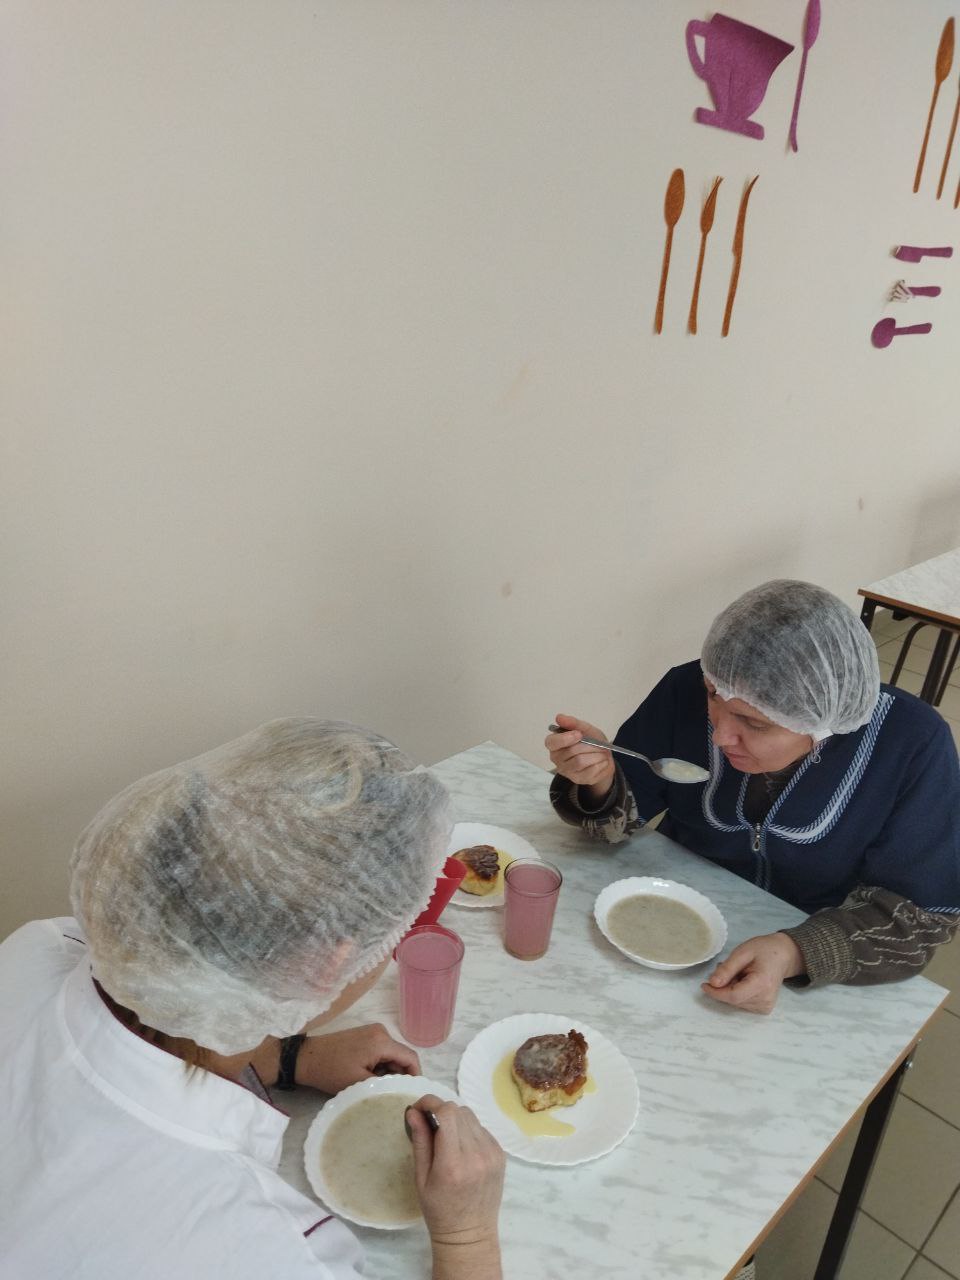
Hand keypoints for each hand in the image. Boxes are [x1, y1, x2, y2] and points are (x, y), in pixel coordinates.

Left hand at [295, 1024, 420, 1093]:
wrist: (306, 1058)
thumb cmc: (332, 1071)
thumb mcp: (359, 1083)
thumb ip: (384, 1086)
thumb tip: (401, 1092)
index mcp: (382, 1041)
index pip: (410, 1058)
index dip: (414, 1076)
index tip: (409, 1094)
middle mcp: (381, 1032)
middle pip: (401, 1056)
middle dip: (398, 1075)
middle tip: (390, 1094)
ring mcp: (373, 1031)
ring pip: (391, 1055)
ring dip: (387, 1071)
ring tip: (376, 1087)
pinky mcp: (365, 1035)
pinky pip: (381, 1051)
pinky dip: (379, 1065)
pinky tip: (368, 1077)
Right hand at [406, 1095, 504, 1248]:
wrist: (470, 1234)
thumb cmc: (438, 1210)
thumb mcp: (421, 1178)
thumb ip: (420, 1141)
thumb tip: (413, 1111)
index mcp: (453, 1163)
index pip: (446, 1113)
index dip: (430, 1103)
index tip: (418, 1108)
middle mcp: (476, 1154)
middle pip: (458, 1110)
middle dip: (440, 1111)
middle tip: (428, 1124)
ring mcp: (492, 1153)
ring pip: (471, 1116)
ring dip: (455, 1119)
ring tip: (445, 1137)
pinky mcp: (500, 1154)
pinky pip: (481, 1128)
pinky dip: (468, 1130)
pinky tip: (461, 1147)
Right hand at [546, 713, 615, 800]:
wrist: (604, 757)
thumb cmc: (591, 741)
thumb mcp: (585, 729)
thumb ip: (573, 723)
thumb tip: (559, 717)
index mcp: (555, 744)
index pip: (551, 742)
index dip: (565, 738)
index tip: (579, 734)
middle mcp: (556, 759)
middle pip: (571, 751)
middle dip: (589, 745)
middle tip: (598, 744)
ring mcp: (567, 771)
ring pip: (580, 761)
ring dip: (596, 755)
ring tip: (601, 752)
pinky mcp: (578, 779)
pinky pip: (590, 770)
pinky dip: (601, 763)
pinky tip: (602, 761)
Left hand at [701, 933, 804, 1014]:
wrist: (783, 955)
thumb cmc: (764, 950)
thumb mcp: (742, 952)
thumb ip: (727, 969)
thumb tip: (713, 983)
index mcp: (762, 984)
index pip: (733, 996)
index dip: (716, 992)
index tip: (704, 984)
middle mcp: (766, 999)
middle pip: (733, 999)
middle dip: (723, 986)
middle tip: (726, 968)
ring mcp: (766, 1006)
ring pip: (735, 1002)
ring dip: (730, 988)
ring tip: (737, 972)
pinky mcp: (764, 1009)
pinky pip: (741, 1003)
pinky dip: (737, 992)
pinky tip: (743, 980)